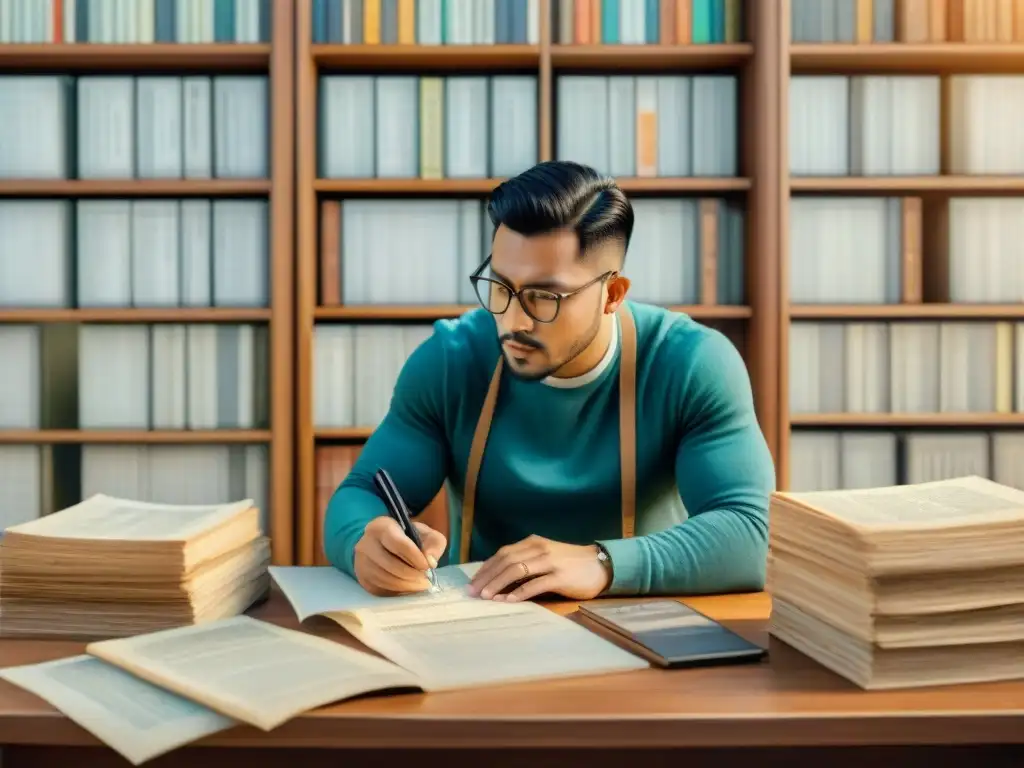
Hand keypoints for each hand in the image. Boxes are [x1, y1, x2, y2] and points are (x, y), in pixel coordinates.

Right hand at [353, 516, 446, 596]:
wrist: (385, 546)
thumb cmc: (408, 539)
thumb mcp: (425, 534)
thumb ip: (434, 544)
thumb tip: (430, 562)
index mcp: (381, 526)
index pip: (397, 543)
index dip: (414, 557)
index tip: (427, 566)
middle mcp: (366, 543)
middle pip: (390, 564)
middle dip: (412, 574)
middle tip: (425, 580)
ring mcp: (361, 562)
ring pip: (385, 579)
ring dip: (406, 585)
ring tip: (420, 585)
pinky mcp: (362, 578)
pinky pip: (380, 590)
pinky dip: (397, 592)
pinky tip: (408, 588)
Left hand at [467, 535, 610, 602]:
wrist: (601, 565)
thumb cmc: (571, 563)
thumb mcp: (546, 555)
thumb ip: (526, 560)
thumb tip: (500, 575)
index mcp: (533, 542)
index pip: (503, 553)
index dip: (486, 567)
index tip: (473, 581)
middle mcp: (539, 549)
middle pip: (506, 561)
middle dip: (487, 576)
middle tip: (473, 592)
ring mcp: (550, 562)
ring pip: (516, 571)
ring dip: (498, 584)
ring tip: (486, 596)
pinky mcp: (560, 577)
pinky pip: (535, 584)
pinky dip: (519, 593)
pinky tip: (508, 601)